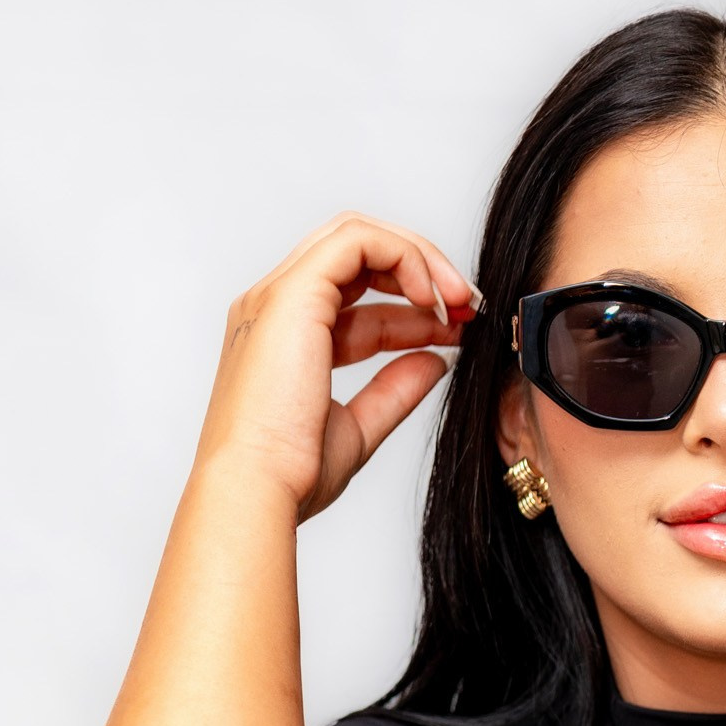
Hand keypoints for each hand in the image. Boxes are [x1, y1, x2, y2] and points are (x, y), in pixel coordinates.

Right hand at [195, 210, 480, 522]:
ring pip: (356, 236)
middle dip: (419, 271)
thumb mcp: (360, 427)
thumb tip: (435, 361)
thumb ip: (395, 389)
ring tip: (458, 301)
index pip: (355, 301)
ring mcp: (280, 295)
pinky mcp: (293, 294)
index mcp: (285, 338)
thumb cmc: (292, 473)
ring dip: (418, 259)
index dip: (412, 310)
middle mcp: (277, 308)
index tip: (456, 334)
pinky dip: (403, 257)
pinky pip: (356, 241)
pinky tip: (432, 299)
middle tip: (466, 308)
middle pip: (355, 255)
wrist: (259, 489)